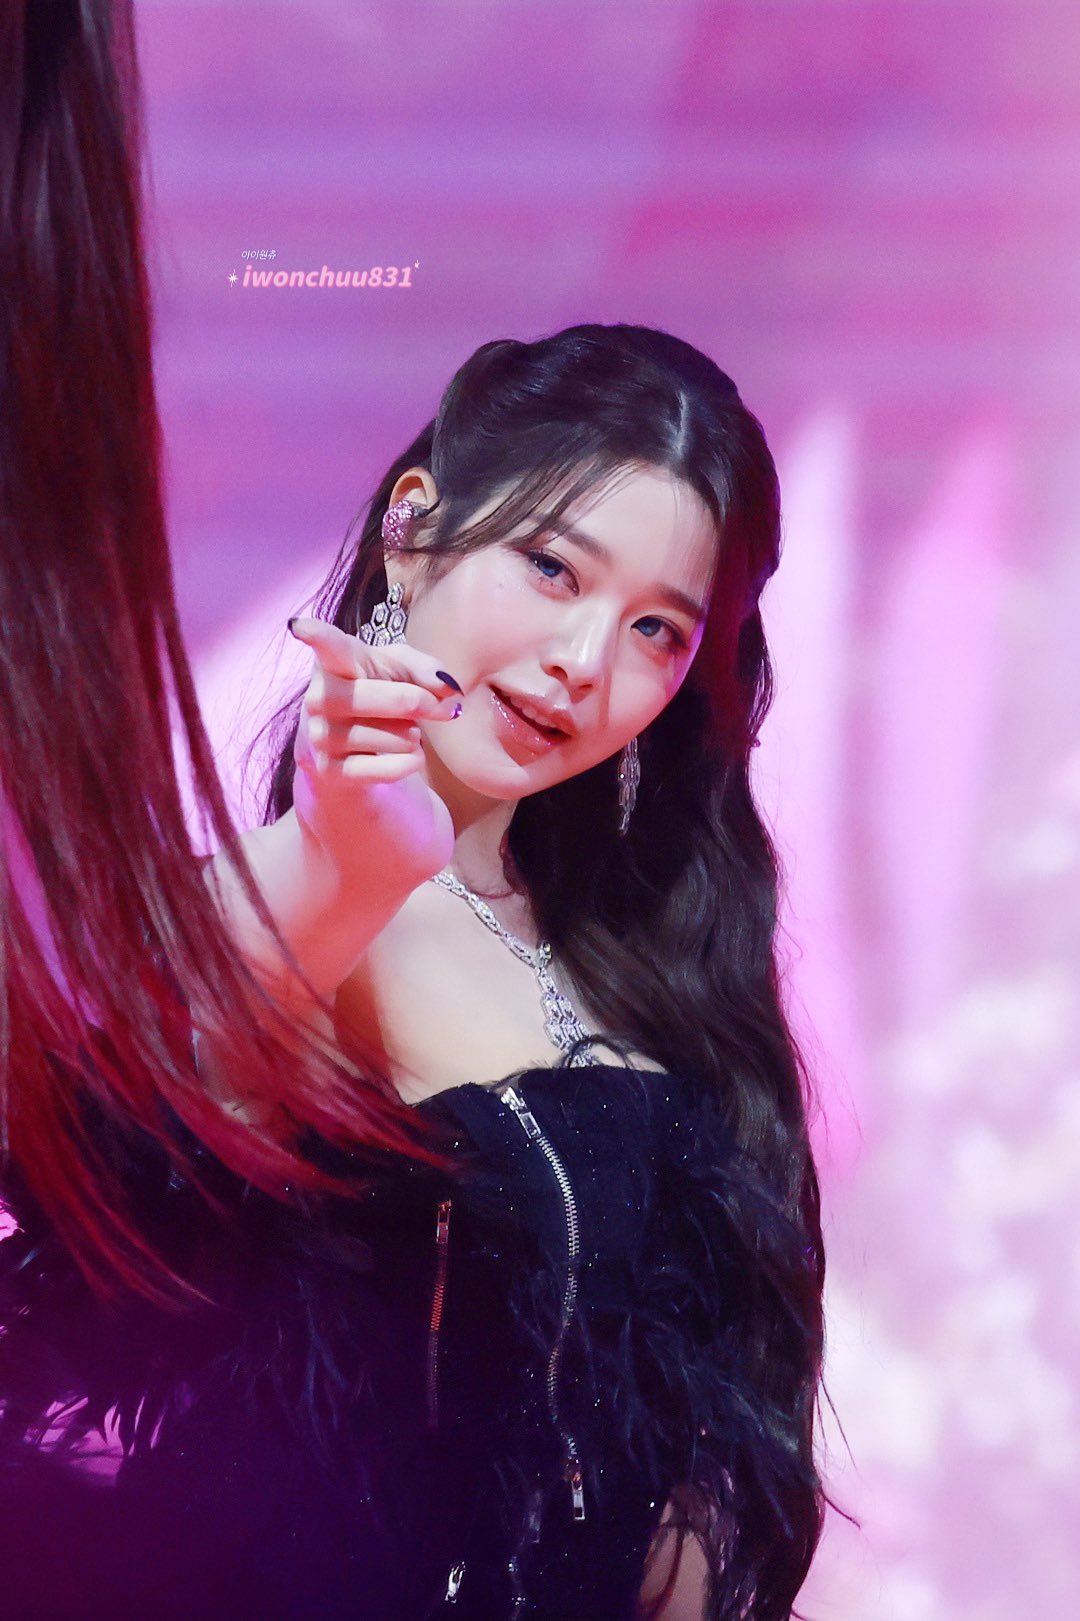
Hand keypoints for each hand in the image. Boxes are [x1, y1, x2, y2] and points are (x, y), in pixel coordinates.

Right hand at [287, 616, 460, 881]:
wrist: (349, 748)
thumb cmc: (377, 690)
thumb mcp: (400, 669)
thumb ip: (426, 669)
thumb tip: (448, 690)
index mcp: (334, 662)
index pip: (327, 647)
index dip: (316, 636)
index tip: (300, 628)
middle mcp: (318, 698)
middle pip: (382, 698)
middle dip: (420, 703)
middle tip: (437, 707)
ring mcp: (319, 737)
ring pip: (390, 736)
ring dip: (411, 734)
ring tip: (406, 731)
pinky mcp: (328, 771)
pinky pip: (385, 769)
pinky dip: (409, 763)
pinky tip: (411, 755)